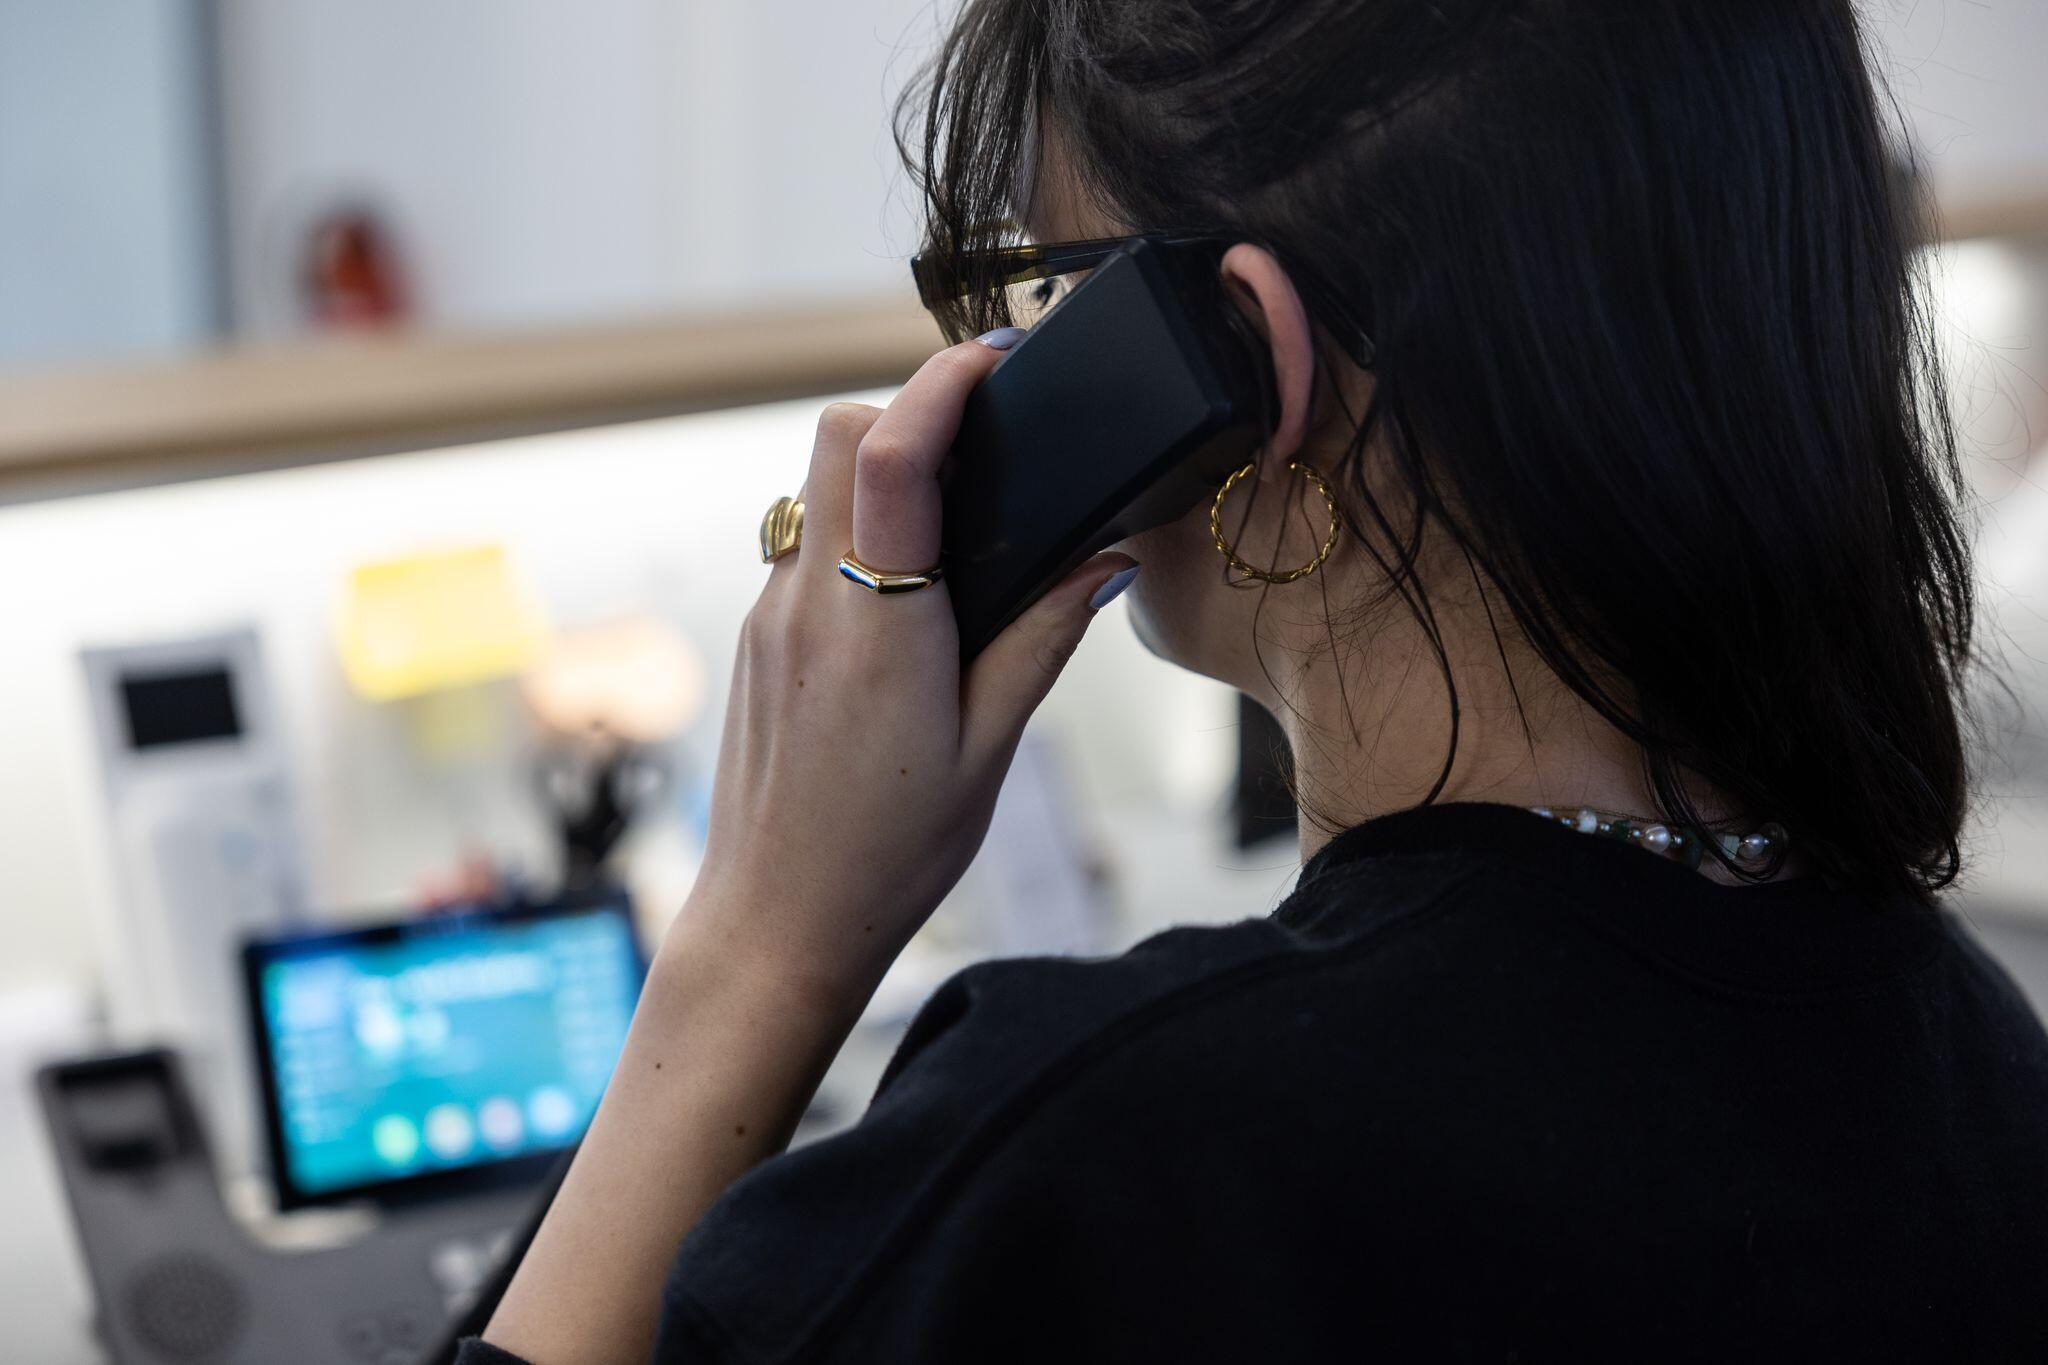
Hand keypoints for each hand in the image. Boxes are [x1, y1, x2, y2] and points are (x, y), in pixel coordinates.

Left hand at [673, 336, 1137, 1014]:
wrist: (774, 924)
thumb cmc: (885, 856)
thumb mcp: (990, 753)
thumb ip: (1043, 642)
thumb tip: (1105, 562)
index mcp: (879, 630)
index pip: (895, 454)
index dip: (943, 382)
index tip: (993, 357)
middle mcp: (807, 603)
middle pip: (836, 434)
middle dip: (906, 411)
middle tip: (979, 445)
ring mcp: (767, 616)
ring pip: (812, 484)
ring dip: (878, 473)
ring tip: (950, 532)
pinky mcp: (754, 638)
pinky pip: (799, 542)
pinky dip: (852, 533)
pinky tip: (902, 601)